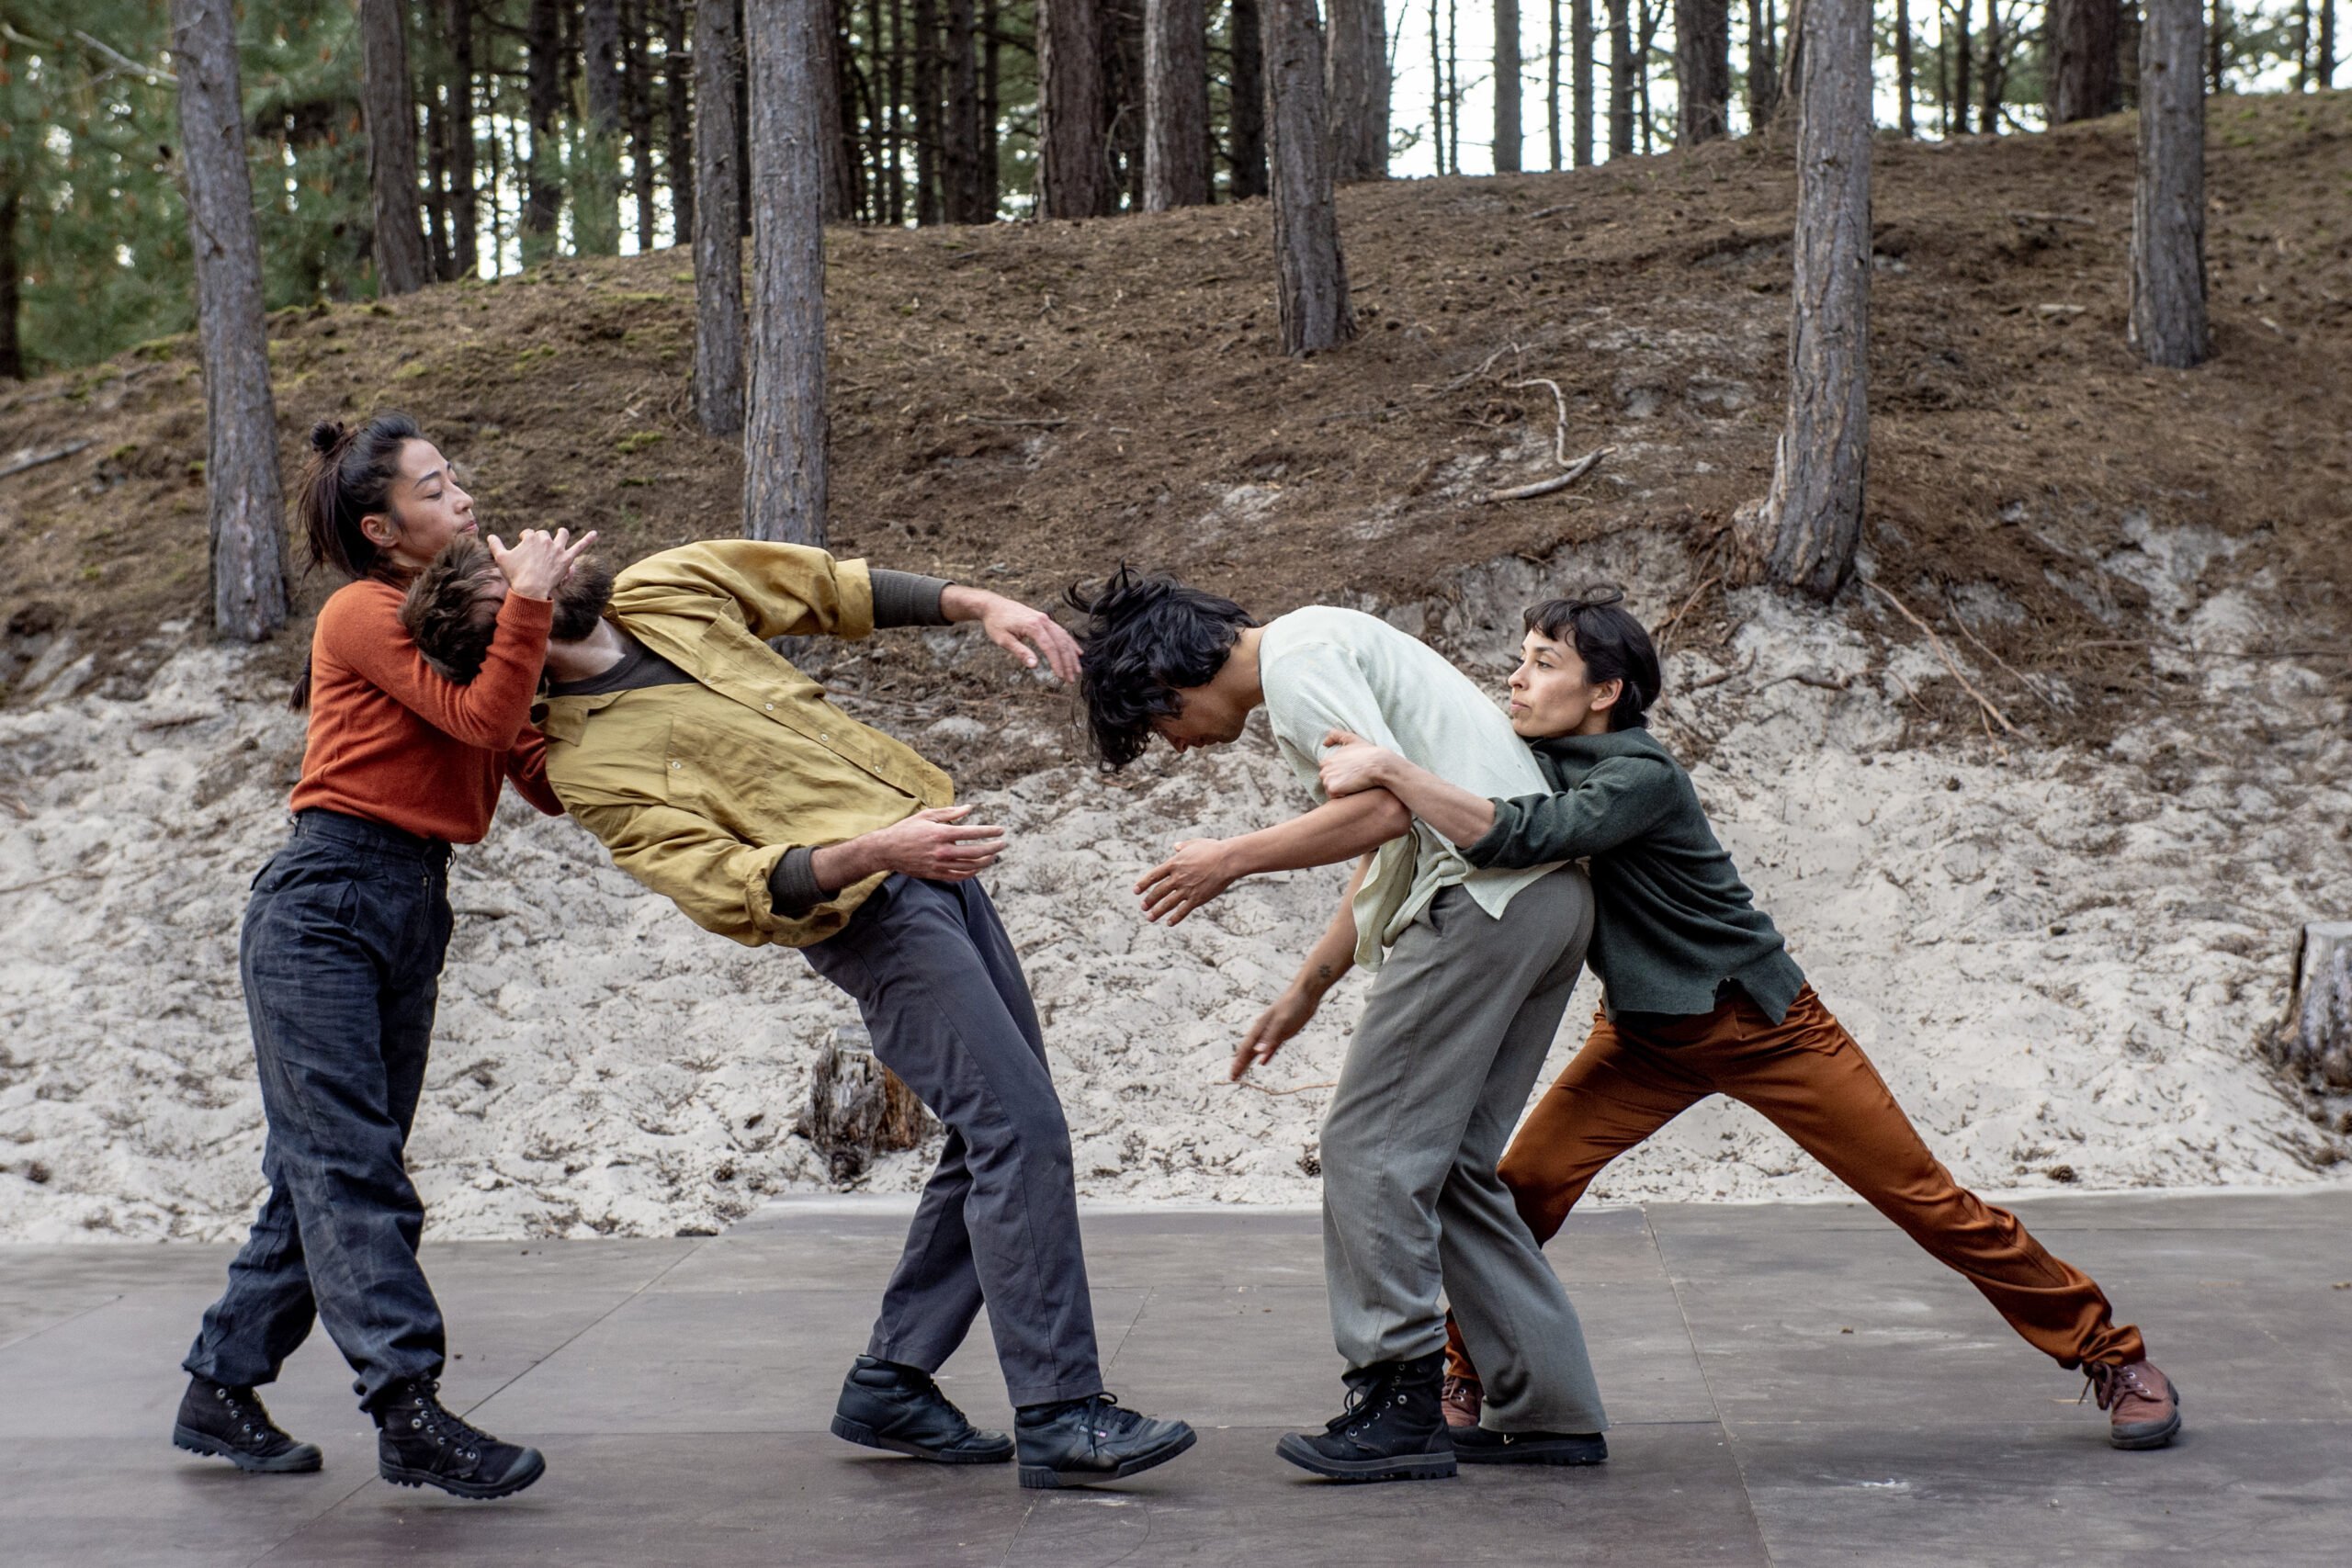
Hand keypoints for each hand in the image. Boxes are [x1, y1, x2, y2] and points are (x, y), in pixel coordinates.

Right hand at [488, 527, 597, 600]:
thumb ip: (495, 545)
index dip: (525, 540)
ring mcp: (558, 549)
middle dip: (541, 541)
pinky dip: (588, 539)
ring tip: (560, 536)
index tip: (523, 546)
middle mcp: (545, 540)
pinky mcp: (567, 559)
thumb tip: (489, 535)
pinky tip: (595, 534)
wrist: (531, 589)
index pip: (528, 533)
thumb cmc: (515, 574)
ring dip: (561, 535)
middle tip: (538, 552)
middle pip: (544, 535)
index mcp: (530, 538)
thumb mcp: (501, 558)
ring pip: (562, 535)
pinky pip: (580, 546)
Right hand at [863, 805, 1005, 880]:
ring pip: (970, 866)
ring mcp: (939, 865)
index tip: (1001, 830)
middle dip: (993, 848)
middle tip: (1003, 844)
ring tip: (993, 855)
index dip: (989, 831)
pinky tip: (978, 867)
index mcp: (941, 833)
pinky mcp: (935, 874)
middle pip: (975, 851)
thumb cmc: (907, 829)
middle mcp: (942, 851)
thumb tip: (969, 808)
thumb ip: (950, 813)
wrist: (886, 850)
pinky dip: (971, 873)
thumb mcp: (927, 816)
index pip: (972, 833)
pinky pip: (959, 876)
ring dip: (985, 861)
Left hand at [960, 589, 1081, 682]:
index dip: (1057, 663)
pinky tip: (1077, 652)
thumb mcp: (1003, 640)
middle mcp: (1042, 621)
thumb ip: (1020, 652)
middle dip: (1068, 663)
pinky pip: (1061, 632)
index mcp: (1033, 626)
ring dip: (1071, 655)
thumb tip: (1034, 665)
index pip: (1050, 647)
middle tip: (1071, 679)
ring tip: (1077, 670)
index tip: (1061, 677)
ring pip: (1064, 638)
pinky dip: (1070, 643)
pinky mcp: (1044, 619)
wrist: (993, 605)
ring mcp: (1045, 619)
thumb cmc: (996, 623)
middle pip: (1061, 643)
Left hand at [1136, 838, 1237, 924]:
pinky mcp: (1197, 898)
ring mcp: (1187, 889)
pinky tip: (1169, 923)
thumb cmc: (1213, 849)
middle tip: (1143, 907)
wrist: (1227, 860)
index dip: (1143, 884)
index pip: (1153, 876)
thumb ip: (1183, 846)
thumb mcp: (1195, 843)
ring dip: (1157, 912)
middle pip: (1158, 891)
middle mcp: (1177, 877)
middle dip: (1149, 900)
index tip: (1136, 891)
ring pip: (1167, 903)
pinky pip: (1183, 910)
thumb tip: (1175, 846)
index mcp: (1174, 864)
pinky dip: (1175, 918)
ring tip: (1149, 918)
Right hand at [1231, 987, 1319, 1080]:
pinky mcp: (1282, 1034)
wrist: (1306, 993)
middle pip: (1248, 1051)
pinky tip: (1262, 1063)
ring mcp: (1272, 1033)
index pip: (1246, 1049)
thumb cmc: (1293, 1004)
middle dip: (1240, 1064)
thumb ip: (1270, 1037)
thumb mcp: (1282, 1022)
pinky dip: (1265, 1056)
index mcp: (1260, 1028)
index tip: (1232, 1075)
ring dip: (1249, 1061)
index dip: (1238, 1062)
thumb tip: (1257, 1053)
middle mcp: (1263, 1031)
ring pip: (1257, 1051)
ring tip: (1242, 1072)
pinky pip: (1270, 1048)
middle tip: (1233, 1078)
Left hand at [1317, 730, 1397, 798]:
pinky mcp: (1333, 789)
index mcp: (1327, 760)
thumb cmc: (1369, 753)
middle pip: (1328, 783)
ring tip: (1355, 785)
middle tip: (1354, 780)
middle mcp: (1324, 770)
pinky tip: (1354, 791)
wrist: (1379, 764)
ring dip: (1341, 791)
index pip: (1328, 773)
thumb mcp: (1353, 740)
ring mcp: (1327, 780)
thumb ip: (1337, 736)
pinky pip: (1335, 798)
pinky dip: (1343, 797)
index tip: (1351, 774)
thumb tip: (1324, 743)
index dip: (1339, 775)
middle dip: (1339, 783)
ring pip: (1331, 791)